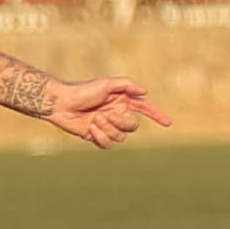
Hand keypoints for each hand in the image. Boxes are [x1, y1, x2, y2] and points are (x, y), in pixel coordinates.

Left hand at [40, 75, 168, 148]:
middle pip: (132, 127)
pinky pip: (108, 144)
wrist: (62, 104)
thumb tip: (145, 91)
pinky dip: (100, 137)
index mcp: (122, 101)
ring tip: (94, 119)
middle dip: (120, 122)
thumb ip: (126, 85)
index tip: (168, 123)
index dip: (156, 115)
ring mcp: (108, 126)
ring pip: (120, 138)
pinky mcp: (97, 136)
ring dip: (107, 129)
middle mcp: (117, 114)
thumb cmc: (82, 91)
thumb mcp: (106, 84)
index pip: (144, 109)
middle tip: (105, 114)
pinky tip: (90, 129)